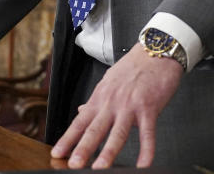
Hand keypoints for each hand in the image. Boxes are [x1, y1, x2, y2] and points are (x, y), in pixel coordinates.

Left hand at [50, 43, 182, 168]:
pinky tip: (143, 164)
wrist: (155, 51)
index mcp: (101, 97)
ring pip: (118, 132)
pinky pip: (148, 133)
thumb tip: (81, 110)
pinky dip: (146, 150)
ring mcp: (131, 105)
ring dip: (108, 152)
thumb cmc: (134, 66)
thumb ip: (96, 99)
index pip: (80, 121)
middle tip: (73, 165)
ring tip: (100, 168)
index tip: (57, 153)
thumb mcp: (109, 80)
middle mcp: (113, 102)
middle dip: (83, 148)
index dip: (68, 139)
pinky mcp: (149, 107)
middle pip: (95, 129)